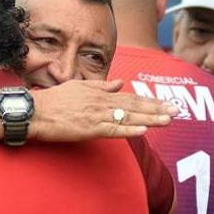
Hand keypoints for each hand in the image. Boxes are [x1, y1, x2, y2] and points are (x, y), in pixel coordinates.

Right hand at [31, 80, 175, 141]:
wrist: (35, 111)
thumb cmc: (54, 100)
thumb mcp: (79, 86)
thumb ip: (101, 86)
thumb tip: (120, 83)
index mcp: (100, 94)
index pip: (131, 98)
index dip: (151, 101)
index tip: (168, 103)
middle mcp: (102, 103)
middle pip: (134, 106)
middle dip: (157, 108)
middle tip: (177, 110)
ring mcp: (96, 116)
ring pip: (128, 117)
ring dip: (150, 118)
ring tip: (168, 120)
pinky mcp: (89, 129)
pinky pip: (113, 129)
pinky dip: (129, 129)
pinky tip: (143, 130)